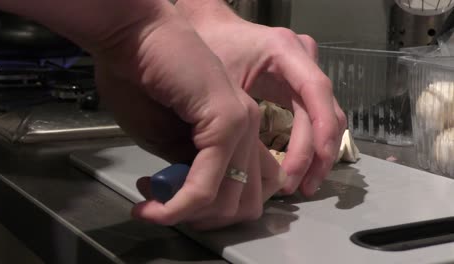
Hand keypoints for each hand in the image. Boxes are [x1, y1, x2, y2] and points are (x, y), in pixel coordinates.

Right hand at [91, 2, 284, 228]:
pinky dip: (181, 205)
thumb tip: (196, 197)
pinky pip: (207, 184)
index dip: (208, 211)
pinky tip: (155, 207)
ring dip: (191, 215)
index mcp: (236, 130)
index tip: (166, 204)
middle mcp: (247, 128)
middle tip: (164, 208)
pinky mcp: (225, 121)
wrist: (131, 37)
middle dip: (205, 220)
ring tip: (155, 203)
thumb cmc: (140, 79)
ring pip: (232, 200)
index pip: (246, 190)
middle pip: (246, 203)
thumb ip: (188, 168)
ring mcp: (241, 123)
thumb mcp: (164, 138)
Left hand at [177, 0, 346, 196]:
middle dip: (317, 153)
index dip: (318, 133)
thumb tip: (248, 170)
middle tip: (299, 187)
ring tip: (302, 185)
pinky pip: (314, 116)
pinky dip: (310, 143)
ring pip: (326, 117)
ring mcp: (305, 69)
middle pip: (326, 110)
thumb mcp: (220, 80)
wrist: (208, 28)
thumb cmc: (209, 46)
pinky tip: (300, 167)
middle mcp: (303, 57)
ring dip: (318, 154)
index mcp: (285, 49)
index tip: (306, 167)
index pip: (316, 91)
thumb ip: (238, 118)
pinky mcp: (299, 82)